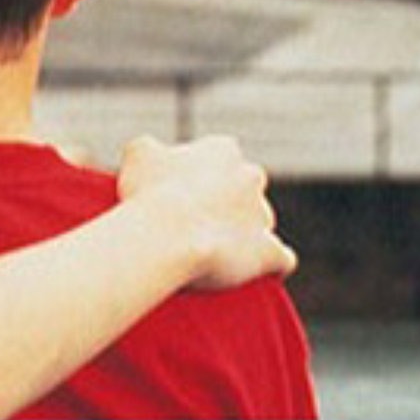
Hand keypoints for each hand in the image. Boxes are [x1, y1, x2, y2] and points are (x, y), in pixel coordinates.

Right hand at [118, 135, 294, 290]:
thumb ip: (148, 148)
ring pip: (260, 222)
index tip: (179, 189)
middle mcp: (250, 177)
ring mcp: (263, 215)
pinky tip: (263, 271)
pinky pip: (281, 259)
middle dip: (227, 201)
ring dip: (244, 233)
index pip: (220, 156)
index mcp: (223, 151)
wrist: (167, 237)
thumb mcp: (137, 155)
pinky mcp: (269, 251)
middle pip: (244, 187)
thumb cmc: (149, 194)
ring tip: (215, 250)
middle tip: (194, 220)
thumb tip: (152, 154)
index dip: (200, 173)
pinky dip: (273, 264)